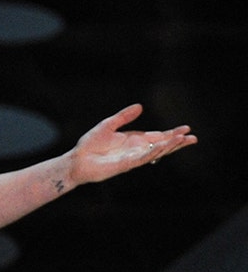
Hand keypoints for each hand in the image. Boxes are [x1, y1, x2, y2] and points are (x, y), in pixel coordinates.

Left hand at [68, 104, 196, 184]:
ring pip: (155, 152)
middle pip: (161, 146)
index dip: (171, 134)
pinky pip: (142, 158)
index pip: (157, 137)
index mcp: (134, 140)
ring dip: (169, 147)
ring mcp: (132, 158)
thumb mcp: (108, 125)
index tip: (186, 129)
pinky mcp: (125, 164)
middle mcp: (136, 150)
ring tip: (183, 140)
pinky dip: (152, 152)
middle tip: (193, 137)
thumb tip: (140, 106)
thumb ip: (124, 116)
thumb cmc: (91, 144)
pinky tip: (162, 147)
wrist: (77, 159)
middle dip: (177, 142)